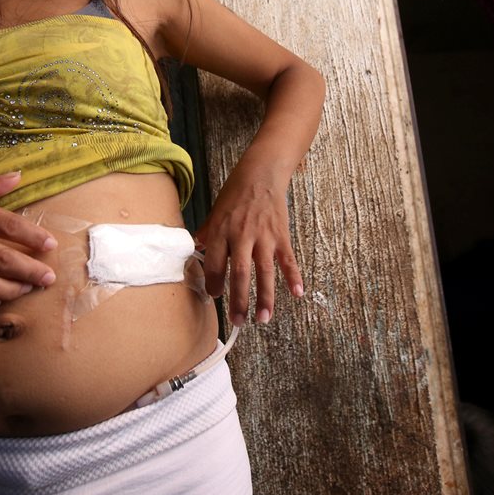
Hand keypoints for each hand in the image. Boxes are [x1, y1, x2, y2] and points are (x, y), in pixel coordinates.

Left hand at [196, 169, 303, 325]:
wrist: (261, 173)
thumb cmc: (235, 192)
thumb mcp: (215, 211)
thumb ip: (207, 233)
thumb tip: (196, 249)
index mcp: (221, 231)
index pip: (214, 264)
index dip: (212, 282)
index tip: (215, 295)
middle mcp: (241, 236)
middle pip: (238, 273)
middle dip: (238, 300)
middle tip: (238, 321)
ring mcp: (263, 237)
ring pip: (264, 272)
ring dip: (264, 297)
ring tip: (263, 318)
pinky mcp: (280, 235)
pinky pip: (288, 259)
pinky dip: (293, 277)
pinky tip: (297, 293)